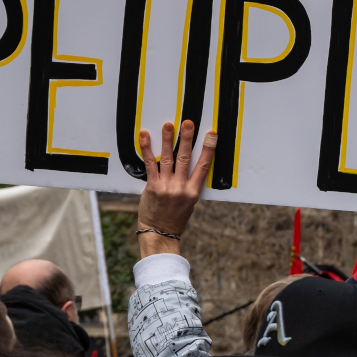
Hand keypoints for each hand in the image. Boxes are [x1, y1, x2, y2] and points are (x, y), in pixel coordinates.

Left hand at [137, 120, 214, 256]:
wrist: (159, 233)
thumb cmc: (175, 218)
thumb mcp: (189, 203)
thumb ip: (189, 184)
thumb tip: (190, 164)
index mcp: (193, 192)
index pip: (203, 166)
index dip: (208, 149)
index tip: (211, 134)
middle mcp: (181, 188)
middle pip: (185, 158)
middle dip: (187, 139)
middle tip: (188, 123)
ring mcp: (166, 186)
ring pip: (168, 158)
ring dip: (168, 140)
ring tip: (169, 125)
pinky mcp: (152, 187)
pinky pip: (150, 164)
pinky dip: (147, 149)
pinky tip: (145, 136)